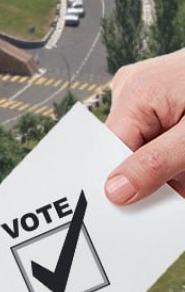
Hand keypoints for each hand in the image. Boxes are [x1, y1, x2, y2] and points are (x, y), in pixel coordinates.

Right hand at [103, 49, 184, 204]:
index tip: (156, 202)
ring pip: (147, 145)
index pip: (114, 149)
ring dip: (174, 164)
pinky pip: (157, 133)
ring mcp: (143, 90)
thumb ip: (158, 163)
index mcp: (135, 93)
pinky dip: (176, 151)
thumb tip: (115, 190)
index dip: (133, 179)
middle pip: (131, 148)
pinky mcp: (157, 96)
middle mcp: (131, 88)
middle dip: (162, 172)